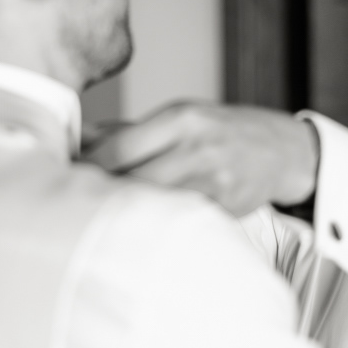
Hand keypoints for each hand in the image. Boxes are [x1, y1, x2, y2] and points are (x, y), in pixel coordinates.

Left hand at [84, 101, 317, 216]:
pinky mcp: (223, 208)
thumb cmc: (221, 133)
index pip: (117, 147)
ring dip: (123, 213)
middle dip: (99, 195)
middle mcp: (196, 147)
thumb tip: (76, 141)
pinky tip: (138, 230)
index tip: (64, 178)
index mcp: (180, 119)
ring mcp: (212, 180)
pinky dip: (155, 225)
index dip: (85, 167)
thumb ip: (129, 131)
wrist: (283, 151)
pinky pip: (178, 220)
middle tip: (74, 207)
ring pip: (152, 203)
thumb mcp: (179, 117)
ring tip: (100, 221)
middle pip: (130, 179)